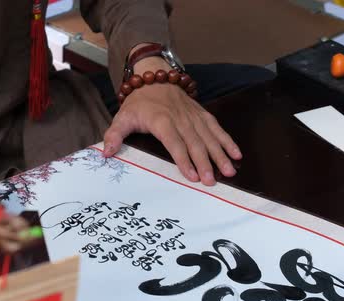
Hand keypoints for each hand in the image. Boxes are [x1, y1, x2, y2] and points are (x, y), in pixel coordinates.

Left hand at [103, 56, 240, 185]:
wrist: (154, 77)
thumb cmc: (138, 103)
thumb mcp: (122, 117)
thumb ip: (114, 135)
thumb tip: (106, 153)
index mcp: (161, 120)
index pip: (174, 142)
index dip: (183, 159)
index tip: (192, 176)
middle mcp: (180, 118)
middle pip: (195, 142)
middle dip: (205, 162)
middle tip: (212, 181)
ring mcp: (193, 115)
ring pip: (209, 136)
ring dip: (220, 154)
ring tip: (229, 171)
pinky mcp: (202, 113)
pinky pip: (216, 127)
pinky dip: (227, 140)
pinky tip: (237, 154)